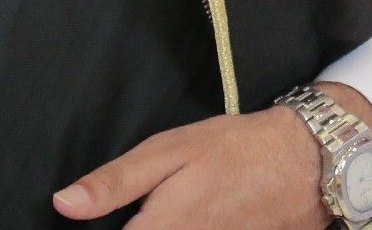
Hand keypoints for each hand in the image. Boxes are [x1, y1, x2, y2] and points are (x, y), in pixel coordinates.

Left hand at [53, 105, 326, 228]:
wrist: (307, 163)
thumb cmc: (235, 151)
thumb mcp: (170, 150)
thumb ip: (115, 182)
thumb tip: (64, 204)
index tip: (92, 224)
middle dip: (139, 227)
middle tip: (148, 209)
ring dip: (160, 228)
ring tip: (174, 209)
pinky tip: (198, 219)